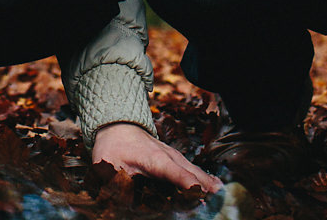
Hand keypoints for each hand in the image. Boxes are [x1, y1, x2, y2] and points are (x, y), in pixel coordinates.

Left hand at [91, 123, 220, 191]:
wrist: (117, 127)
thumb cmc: (112, 147)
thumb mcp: (106, 165)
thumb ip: (114, 183)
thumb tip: (119, 201)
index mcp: (154, 159)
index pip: (175, 173)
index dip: (186, 184)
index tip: (198, 193)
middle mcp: (169, 156)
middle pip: (190, 172)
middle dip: (203, 185)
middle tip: (217, 200)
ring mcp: (174, 156)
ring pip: (194, 170)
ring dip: (206, 183)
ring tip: (219, 194)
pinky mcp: (174, 159)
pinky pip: (191, 169)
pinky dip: (203, 178)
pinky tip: (214, 186)